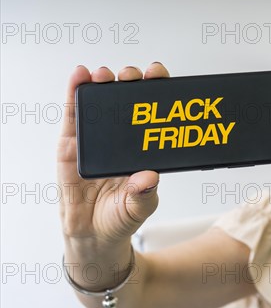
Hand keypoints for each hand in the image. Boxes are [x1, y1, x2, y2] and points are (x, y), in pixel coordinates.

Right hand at [58, 63, 168, 250]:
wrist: (92, 233)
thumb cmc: (121, 216)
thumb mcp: (139, 208)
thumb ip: (144, 194)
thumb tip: (149, 177)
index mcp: (143, 147)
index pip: (153, 114)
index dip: (158, 93)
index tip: (161, 79)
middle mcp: (122, 138)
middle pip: (128, 102)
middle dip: (132, 83)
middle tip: (134, 77)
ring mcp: (97, 138)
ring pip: (101, 103)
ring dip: (103, 83)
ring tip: (105, 74)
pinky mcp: (72, 143)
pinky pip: (74, 115)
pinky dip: (75, 93)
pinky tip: (79, 76)